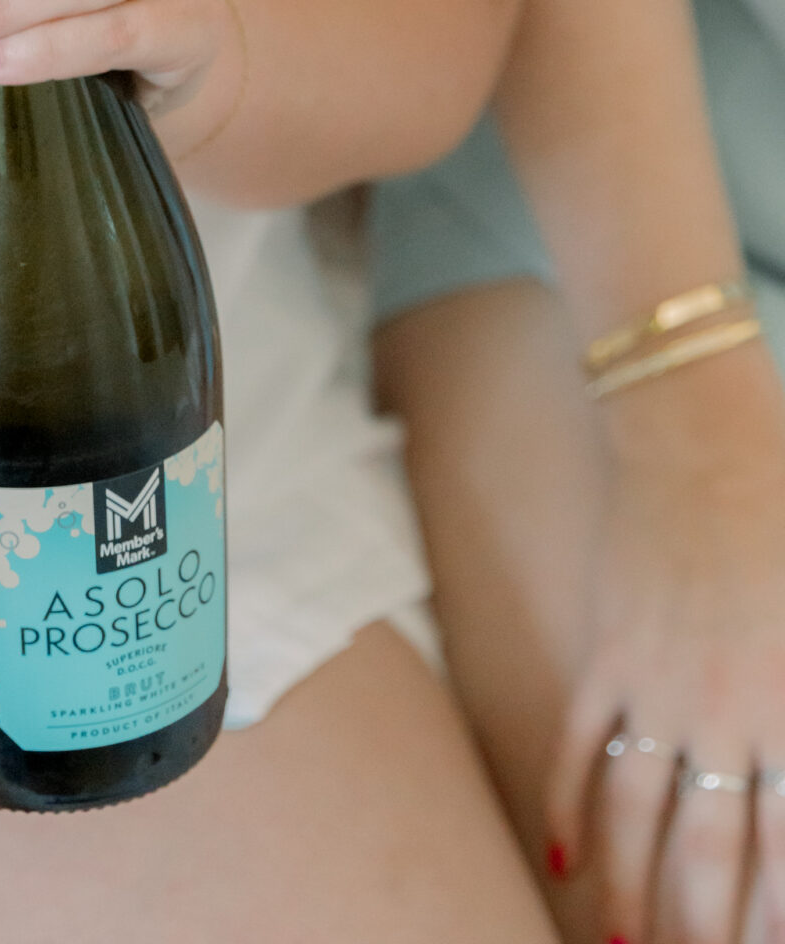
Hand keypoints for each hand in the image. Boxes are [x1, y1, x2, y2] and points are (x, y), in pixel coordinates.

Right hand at [550, 377, 784, 943]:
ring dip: (629, 894)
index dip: (780, 913)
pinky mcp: (609, 651)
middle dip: (706, 930)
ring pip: (636, 816)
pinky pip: (582, 744)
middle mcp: (727, 710)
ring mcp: (657, 683)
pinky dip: (567, 804)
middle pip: (713, 853)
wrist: (699, 431)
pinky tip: (563, 856)